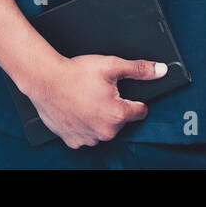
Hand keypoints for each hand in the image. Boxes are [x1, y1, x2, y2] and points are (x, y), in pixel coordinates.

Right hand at [26, 54, 167, 148]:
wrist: (45, 80)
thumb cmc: (76, 73)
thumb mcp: (112, 65)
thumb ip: (139, 69)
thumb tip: (161, 70)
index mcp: (118, 114)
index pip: (141, 111)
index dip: (134, 100)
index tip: (123, 93)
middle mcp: (105, 132)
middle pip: (121, 121)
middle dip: (115, 108)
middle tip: (101, 92)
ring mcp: (88, 138)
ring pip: (104, 129)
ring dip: (100, 118)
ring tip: (87, 100)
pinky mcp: (73, 141)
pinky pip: (87, 135)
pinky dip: (85, 125)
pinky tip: (78, 110)